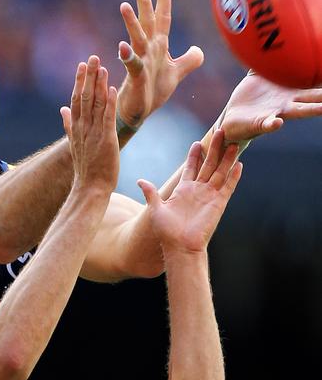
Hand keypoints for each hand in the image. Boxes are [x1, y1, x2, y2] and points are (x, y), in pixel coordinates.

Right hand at [60, 55, 119, 193]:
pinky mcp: (106, 139)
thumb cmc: (86, 169)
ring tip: (102, 66)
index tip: (82, 65)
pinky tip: (112, 87)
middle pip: (83, 97)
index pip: (75, 100)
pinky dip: (109, 102)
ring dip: (98, 84)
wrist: (90, 188)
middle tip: (92, 58)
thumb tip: (62, 109)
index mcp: (76, 128)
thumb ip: (68, 124)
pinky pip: (107, 117)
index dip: (79, 81)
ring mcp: (93, 133)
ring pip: (94, 104)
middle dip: (88, 77)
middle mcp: (82, 128)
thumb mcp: (74, 143)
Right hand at [117, 0, 203, 132]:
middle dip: (143, 1)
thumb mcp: (177, 73)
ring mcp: (141, 62)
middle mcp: (149, 50)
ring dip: (131, 23)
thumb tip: (199, 49)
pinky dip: (127, 56)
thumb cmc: (154, 91)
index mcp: (158, 46)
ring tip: (124, 6)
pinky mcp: (136, 77)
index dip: (164, 0)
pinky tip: (122, 47)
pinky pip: (131, 64)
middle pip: (147, 21)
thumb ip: (189, 60)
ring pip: (137, 38)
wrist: (140, 111)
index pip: (162, 18)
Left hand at [137, 130, 241, 252]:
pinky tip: (239, 164)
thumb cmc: (166, 231)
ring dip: (226, 158)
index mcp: (183, 190)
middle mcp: (198, 190)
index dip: (194, 155)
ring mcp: (210, 196)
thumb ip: (151, 193)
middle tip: (219, 132)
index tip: (196, 142)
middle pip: (208, 165)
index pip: (191, 168)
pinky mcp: (219, 204)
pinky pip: (228, 187)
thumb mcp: (156, 209)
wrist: (179, 247)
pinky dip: (233, 176)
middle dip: (213, 148)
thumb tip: (141, 181)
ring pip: (220, 172)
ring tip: (231, 142)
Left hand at [218, 70, 321, 142]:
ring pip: (297, 111)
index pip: (311, 84)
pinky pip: (268, 124)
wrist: (233, 118)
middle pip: (312, 97)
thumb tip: (267, 39)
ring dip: (310, 110)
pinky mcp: (260, 123)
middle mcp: (287, 103)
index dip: (320, 78)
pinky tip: (277, 122)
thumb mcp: (259, 75)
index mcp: (290, 92)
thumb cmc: (250, 97)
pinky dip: (272, 124)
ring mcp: (275, 113)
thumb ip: (266, 60)